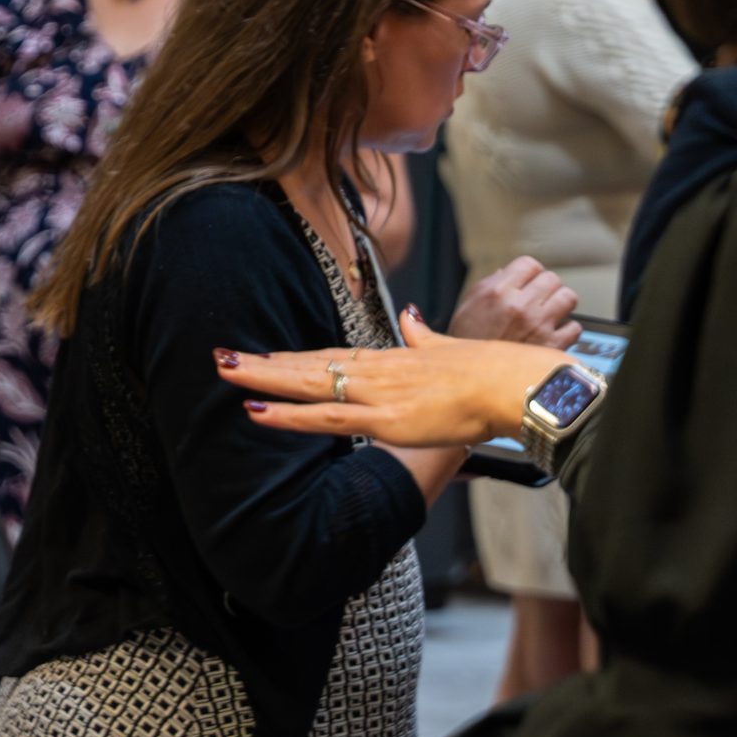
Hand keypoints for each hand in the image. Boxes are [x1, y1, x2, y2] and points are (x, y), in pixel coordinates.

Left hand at [214, 307, 571, 447]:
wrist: (515, 383)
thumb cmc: (490, 370)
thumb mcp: (447, 347)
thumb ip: (422, 335)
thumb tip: (410, 317)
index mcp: (390, 358)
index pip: (329, 356)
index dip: (293, 356)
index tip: (262, 354)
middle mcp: (375, 371)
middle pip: (308, 364)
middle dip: (263, 362)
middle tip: (222, 355)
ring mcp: (376, 394)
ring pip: (306, 384)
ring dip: (263, 379)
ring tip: (224, 370)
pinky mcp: (384, 419)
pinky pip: (325, 417)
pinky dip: (288, 416)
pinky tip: (256, 411)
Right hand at [449, 256, 582, 347]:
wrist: (470, 381)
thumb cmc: (467, 343)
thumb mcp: (467, 307)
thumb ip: (489, 285)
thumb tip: (507, 272)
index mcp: (497, 291)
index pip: (530, 264)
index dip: (530, 274)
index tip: (527, 284)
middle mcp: (520, 305)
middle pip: (552, 278)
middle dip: (546, 288)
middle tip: (538, 301)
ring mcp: (539, 325)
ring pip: (569, 298)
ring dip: (561, 305)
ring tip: (549, 315)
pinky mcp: (552, 346)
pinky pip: (574, 327)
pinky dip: (566, 331)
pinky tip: (552, 335)